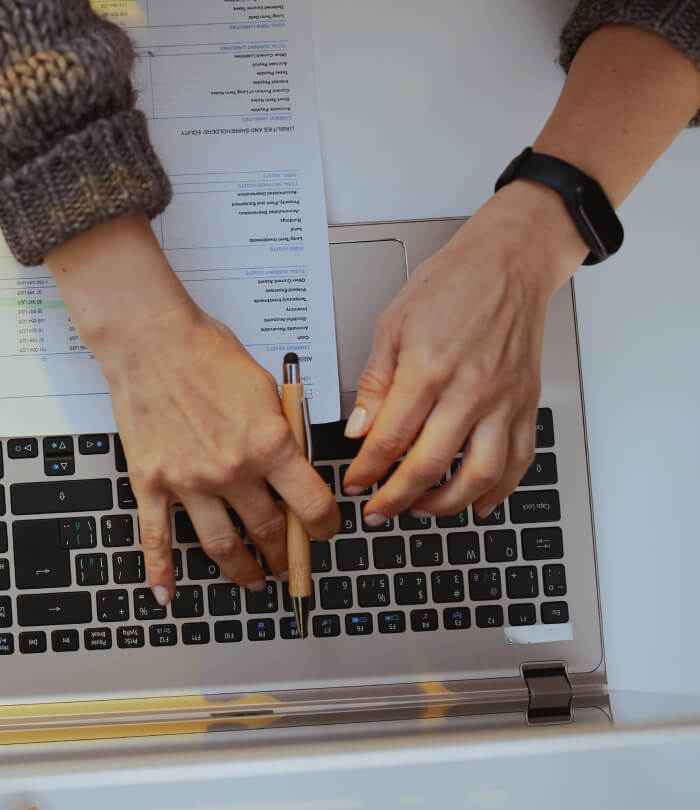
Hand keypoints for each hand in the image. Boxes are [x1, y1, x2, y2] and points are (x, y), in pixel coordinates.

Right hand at [46, 213, 338, 605]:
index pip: (310, 504)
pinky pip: (156, 538)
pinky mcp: (152, 483)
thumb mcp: (268, 389)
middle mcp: (233, 471)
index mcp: (270, 445)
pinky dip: (161, 572)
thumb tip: (293, 464)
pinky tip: (167, 595)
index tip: (324, 532)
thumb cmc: (209, 353)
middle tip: (291, 563)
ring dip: (243, 571)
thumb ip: (283, 433)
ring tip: (254, 581)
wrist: (153, 339)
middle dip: (285, 553)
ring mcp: (190, 482)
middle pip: (269, 530)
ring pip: (222, 545)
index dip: (324, 527)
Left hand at [342, 181, 586, 521]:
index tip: (355, 483)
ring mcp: (502, 400)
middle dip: (395, 499)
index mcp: (428, 367)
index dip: (366, 470)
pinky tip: (478, 502)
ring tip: (420, 509)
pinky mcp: (525, 404)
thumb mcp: (393, 324)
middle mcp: (469, 389)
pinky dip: (499, 491)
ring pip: (478, 475)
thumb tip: (359, 429)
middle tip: (378, 511)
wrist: (509, 262)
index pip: (389, 438)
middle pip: (428, 465)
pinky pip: (518, 461)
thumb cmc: (452, 284)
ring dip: (445, 504)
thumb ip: (376, 382)